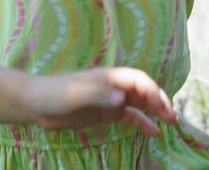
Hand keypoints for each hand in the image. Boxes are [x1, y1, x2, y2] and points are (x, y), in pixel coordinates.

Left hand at [20, 67, 179, 135]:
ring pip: (140, 103)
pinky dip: (143, 123)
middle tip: (173, 117)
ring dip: (157, 111)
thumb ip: (98, 96)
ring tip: (173, 123)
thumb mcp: (75, 95)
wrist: (35, 104)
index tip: (160, 107)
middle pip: (144, 90)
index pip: (138, 80)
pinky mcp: (106, 113)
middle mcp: (113, 86)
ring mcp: (111, 99)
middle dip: (160, 101)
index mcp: (108, 76)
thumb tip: (122, 99)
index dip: (152, 91)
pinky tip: (155, 132)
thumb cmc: (53, 94)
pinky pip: (130, 117)